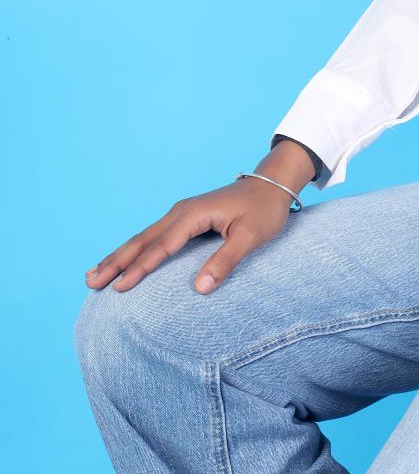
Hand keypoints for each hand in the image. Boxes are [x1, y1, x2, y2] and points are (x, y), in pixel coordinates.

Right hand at [83, 150, 309, 294]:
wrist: (272, 185)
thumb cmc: (264, 210)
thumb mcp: (250, 237)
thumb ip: (225, 261)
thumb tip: (201, 288)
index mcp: (193, 214)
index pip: (161, 247)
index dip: (139, 268)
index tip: (119, 287)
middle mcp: (180, 211)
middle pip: (142, 240)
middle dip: (116, 262)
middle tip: (91, 283)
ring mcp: (180, 213)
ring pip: (143, 238)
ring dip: (118, 256)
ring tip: (93, 275)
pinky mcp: (184, 218)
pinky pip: (153, 236)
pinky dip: (134, 249)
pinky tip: (121, 260)